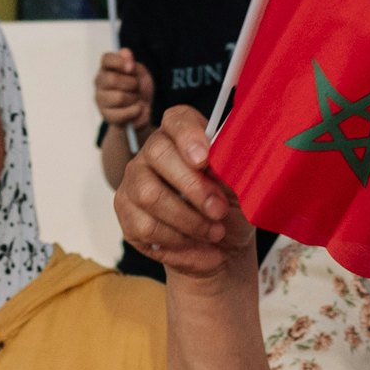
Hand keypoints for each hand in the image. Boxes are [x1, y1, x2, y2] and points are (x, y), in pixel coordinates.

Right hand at [95, 49, 155, 130]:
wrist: (142, 111)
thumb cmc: (139, 88)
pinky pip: (123, 113)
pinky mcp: (106, 115)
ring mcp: (100, 99)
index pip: (107, 59)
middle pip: (113, 79)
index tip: (131, 68)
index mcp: (107, 67)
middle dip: (132, 84)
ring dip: (134, 99)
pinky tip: (137, 109)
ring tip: (136, 99)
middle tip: (136, 87)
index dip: (120, 61)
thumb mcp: (140, 73)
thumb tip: (125, 52)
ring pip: (119, 97)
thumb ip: (132, 62)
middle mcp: (99, 81)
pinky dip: (135, 111)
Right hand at [117, 105, 258, 282]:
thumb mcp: (242, 191)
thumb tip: (230, 160)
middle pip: (158, 153)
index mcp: (183, 137)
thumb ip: (233, 170)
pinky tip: (197, 246)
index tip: (204, 159)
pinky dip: (178, 242)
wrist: (221, 249)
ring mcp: (135, 181)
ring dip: (188, 220)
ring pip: (149, 194)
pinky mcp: (127, 213)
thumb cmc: (230, 212)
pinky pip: (146, 226)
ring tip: (214, 233)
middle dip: (193, 186)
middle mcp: (153, 153)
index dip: (188, 135)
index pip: (177, 120)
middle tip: (219, 210)